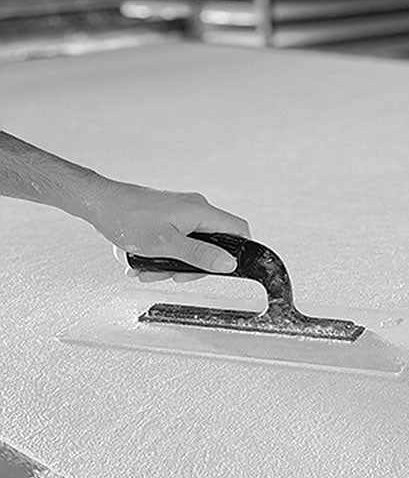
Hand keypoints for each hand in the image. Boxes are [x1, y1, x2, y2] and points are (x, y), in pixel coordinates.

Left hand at [87, 179, 249, 282]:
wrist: (99, 202)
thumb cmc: (128, 218)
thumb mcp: (166, 244)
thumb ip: (199, 255)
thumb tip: (229, 263)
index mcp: (201, 211)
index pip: (238, 229)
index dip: (240, 251)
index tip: (228, 269)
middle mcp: (195, 209)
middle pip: (212, 243)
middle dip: (193, 265)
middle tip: (174, 275)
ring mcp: (181, 213)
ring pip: (190, 246)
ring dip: (172, 264)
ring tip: (148, 270)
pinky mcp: (168, 217)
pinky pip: (175, 241)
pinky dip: (162, 255)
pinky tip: (142, 263)